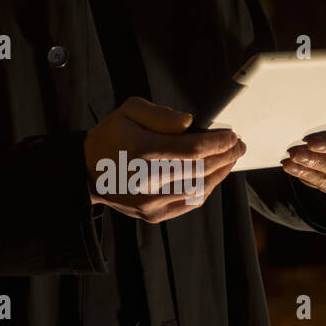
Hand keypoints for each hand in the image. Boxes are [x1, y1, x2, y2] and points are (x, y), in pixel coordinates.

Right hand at [83, 96, 245, 222]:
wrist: (86, 172)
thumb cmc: (111, 137)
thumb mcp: (129, 111)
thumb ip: (161, 114)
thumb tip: (191, 124)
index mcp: (142, 150)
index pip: (194, 148)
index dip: (219, 142)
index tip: (232, 134)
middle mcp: (148, 179)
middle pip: (202, 169)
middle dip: (226, 156)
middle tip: (238, 145)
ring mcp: (152, 201)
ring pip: (200, 189)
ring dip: (221, 173)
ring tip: (230, 159)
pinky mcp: (154, 214)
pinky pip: (190, 203)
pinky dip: (206, 189)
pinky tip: (213, 177)